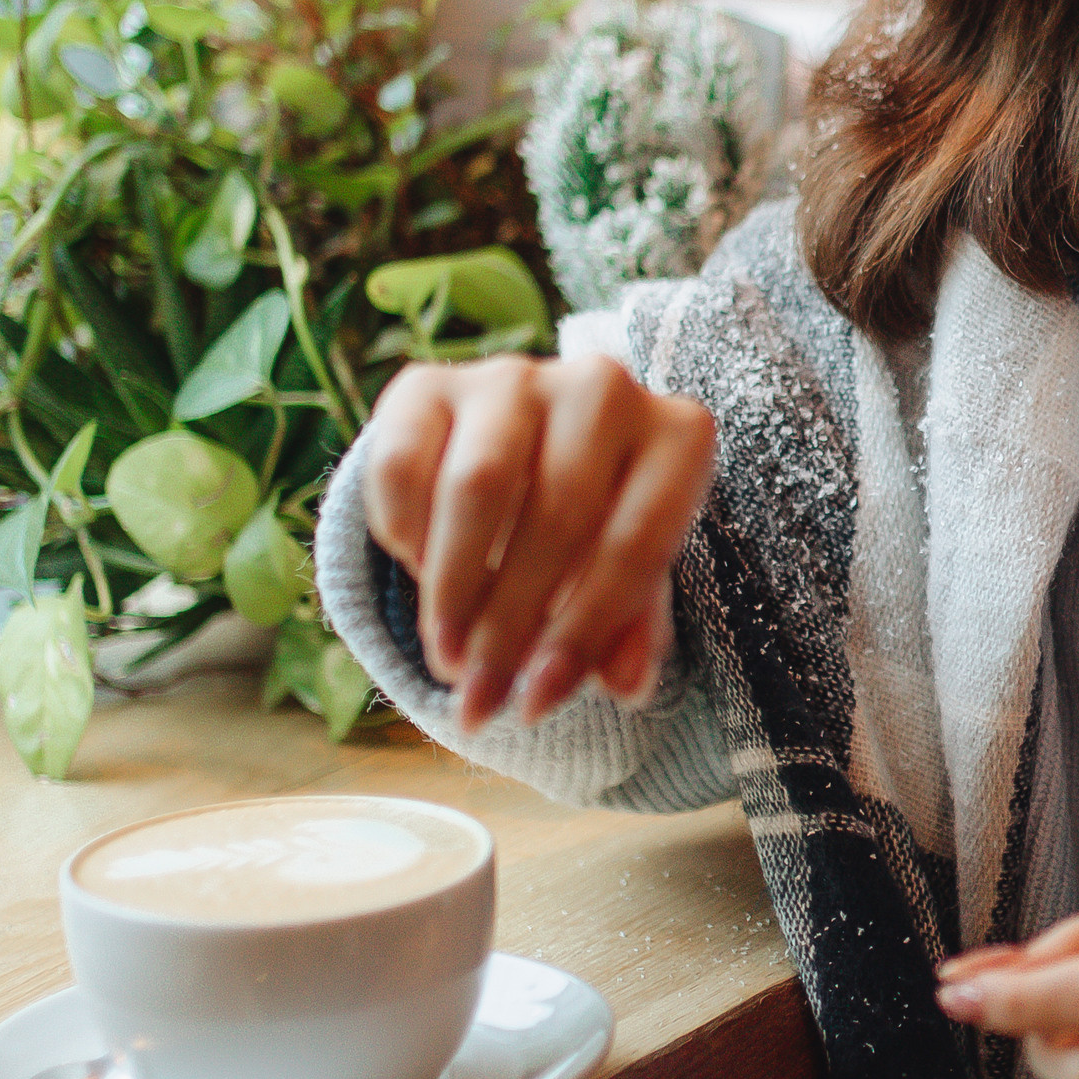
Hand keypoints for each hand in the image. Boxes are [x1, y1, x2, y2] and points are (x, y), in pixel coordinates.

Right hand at [359, 352, 717, 731]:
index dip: (584, 632)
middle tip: (482, 697)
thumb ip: (630, 627)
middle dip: (512, 624)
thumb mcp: (628, 575)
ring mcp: (513, 377)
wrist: (523, 446)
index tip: (538, 702)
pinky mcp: (427, 383)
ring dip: (455, 589)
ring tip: (448, 659)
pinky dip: (405, 537)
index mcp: (677, 435)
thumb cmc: (597, 525)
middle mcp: (603, 387)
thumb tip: (624, 685)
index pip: (636, 542)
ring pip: (478, 486)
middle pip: (556, 516)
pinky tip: (418, 578)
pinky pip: (402, 465)